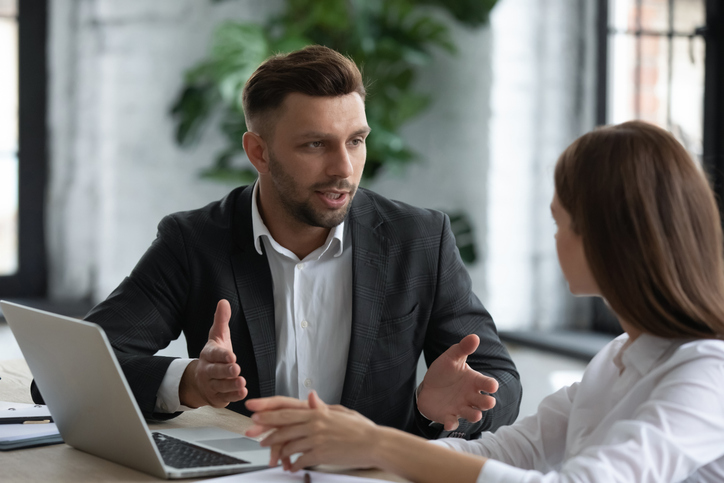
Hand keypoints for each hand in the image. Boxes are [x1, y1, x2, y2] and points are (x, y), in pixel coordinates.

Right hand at [179, 299, 246, 407]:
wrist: (200, 381)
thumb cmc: (214, 356)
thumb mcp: (217, 337)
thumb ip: (221, 320)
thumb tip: (224, 302)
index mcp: (208, 354)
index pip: (214, 354)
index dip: (222, 355)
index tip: (231, 356)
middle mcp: (207, 370)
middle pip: (215, 371)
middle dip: (225, 371)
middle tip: (236, 369)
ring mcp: (211, 385)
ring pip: (221, 386)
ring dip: (231, 385)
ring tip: (242, 382)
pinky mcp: (216, 397)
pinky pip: (225, 397)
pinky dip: (234, 396)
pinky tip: (243, 392)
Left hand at [246, 391, 378, 471]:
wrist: (374, 443)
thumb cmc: (359, 428)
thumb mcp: (340, 412)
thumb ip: (322, 406)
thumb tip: (310, 397)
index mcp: (318, 412)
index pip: (286, 412)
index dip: (268, 414)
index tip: (255, 415)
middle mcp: (315, 424)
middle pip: (283, 428)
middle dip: (266, 432)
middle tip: (256, 437)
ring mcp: (317, 439)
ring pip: (289, 446)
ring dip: (280, 452)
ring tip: (275, 457)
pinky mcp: (321, 454)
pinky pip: (300, 460)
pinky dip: (294, 465)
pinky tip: (292, 467)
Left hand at [417, 334, 497, 430]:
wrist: (428, 386)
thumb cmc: (445, 372)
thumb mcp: (452, 357)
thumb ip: (463, 348)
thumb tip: (474, 336)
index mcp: (474, 381)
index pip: (487, 384)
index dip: (490, 385)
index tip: (492, 385)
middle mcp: (471, 396)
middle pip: (484, 402)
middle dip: (487, 403)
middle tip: (488, 402)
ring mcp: (460, 407)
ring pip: (472, 414)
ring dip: (474, 415)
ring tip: (476, 415)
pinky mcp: (448, 416)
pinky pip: (452, 422)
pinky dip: (451, 424)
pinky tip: (449, 422)